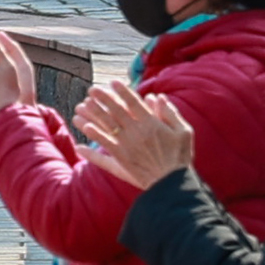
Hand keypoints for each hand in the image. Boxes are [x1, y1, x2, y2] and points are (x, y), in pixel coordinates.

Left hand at [74, 79, 191, 187]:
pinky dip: (94, 139)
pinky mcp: (121, 160)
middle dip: (103, 99)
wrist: (172, 183)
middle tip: (92, 89)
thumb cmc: (180, 156)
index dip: (122, 91)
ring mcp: (126, 147)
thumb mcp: (183, 131)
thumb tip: (157, 96)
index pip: (133, 103)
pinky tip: (84, 130)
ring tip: (81, 106)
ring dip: (92, 115)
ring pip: (106, 127)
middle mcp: (136, 133)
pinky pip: (103, 148)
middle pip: (116, 112)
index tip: (113, 82)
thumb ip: (170, 112)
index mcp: (152, 124)